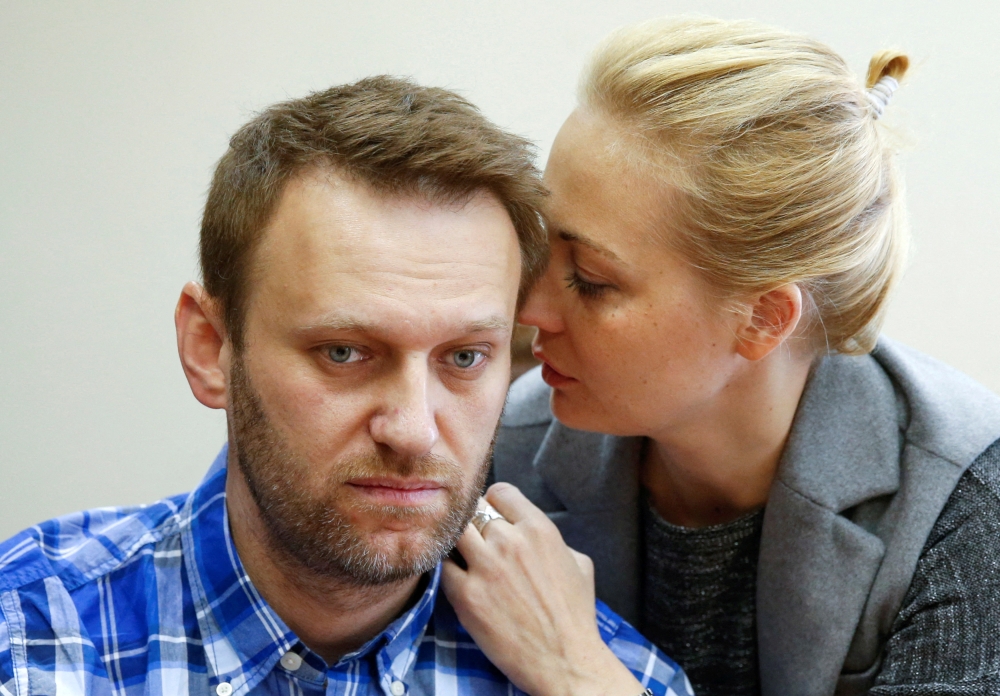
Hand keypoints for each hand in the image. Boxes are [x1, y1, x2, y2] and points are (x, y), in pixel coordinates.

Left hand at [441, 483, 643, 695]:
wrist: (565, 661)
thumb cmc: (575, 616)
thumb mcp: (579, 564)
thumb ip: (554, 540)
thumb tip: (534, 533)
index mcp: (539, 529)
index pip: (500, 492)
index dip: (494, 503)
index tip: (491, 516)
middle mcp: (510, 541)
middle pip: (473, 510)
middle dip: (474, 523)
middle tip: (476, 539)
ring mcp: (485, 567)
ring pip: (454, 532)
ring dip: (457, 541)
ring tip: (463, 555)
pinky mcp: (465, 595)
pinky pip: (444, 566)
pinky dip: (448, 569)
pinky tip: (457, 578)